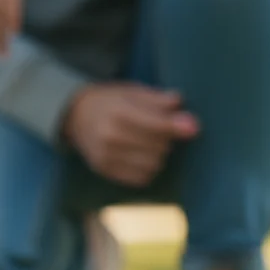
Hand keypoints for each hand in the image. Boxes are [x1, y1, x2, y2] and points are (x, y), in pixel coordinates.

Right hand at [64, 84, 200, 186]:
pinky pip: (140, 178)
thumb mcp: (133, 91)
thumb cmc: (111, 101)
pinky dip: (148, 169)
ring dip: (159, 155)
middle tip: (160, 131)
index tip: (194, 127)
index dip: (178, 127)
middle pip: (158, 147)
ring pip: (152, 165)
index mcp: (119, 112)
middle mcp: (111, 136)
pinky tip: (143, 157)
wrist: (75, 115)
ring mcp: (106, 156)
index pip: (157, 125)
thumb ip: (159, 101)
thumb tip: (186, 115)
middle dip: (167, 139)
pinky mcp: (104, 170)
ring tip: (151, 144)